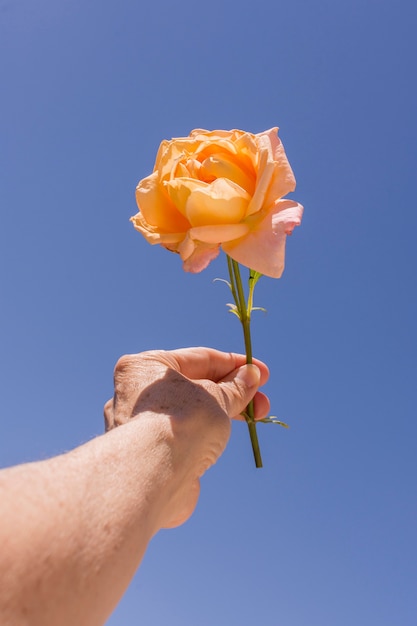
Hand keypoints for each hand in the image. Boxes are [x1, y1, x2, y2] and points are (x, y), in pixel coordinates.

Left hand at [104, 347, 269, 525]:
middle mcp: (137, 395)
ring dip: (223, 414)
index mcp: (146, 367)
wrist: (153, 478)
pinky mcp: (151, 456)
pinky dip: (206, 437)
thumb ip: (235, 388)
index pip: (198, 359)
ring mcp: (142, 427)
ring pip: (191, 414)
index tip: (262, 373)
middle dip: (233, 394)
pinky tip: (221, 443)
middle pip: (195, 388)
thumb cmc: (181, 423)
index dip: (235, 365)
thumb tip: (250, 376)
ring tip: (255, 419)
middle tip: (263, 403)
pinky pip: (185, 438)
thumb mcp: (216, 398)